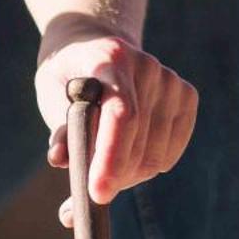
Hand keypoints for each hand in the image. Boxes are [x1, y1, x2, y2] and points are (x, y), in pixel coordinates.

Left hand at [36, 18, 198, 223]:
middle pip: (139, 143)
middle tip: (90, 192)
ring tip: (103, 170)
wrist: (94, 45)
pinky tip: (126, 159)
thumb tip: (61, 160)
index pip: (121, 115)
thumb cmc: (67, 79)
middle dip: (113, 177)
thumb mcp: (51, 96)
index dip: (111, 158)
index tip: (97, 193)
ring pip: (155, 156)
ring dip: (127, 176)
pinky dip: (147, 168)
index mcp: (110, 61)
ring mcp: (170, 80)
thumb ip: (60, 129)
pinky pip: (170, 152)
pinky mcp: (186, 96)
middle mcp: (147, 67)